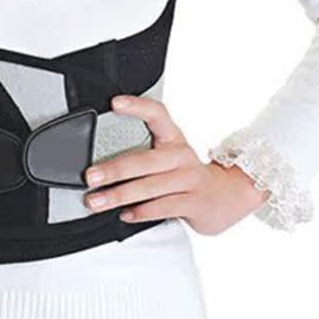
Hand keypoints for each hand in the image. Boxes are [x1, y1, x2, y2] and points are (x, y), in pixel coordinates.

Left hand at [83, 95, 270, 235]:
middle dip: (113, 169)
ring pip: (150, 187)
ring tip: (97, 202)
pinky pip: (163, 207)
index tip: (114, 103)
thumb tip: (102, 163)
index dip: (137, 106)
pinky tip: (125, 214)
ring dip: (119, 196)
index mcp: (173, 137)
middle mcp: (181, 155)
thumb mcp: (171, 155)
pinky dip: (141, 212)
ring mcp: (190, 179)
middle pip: (144, 160)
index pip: (156, 114)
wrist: (228, 196)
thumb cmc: (188, 174)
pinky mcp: (195, 202)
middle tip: (90, 176)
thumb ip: (144, 153)